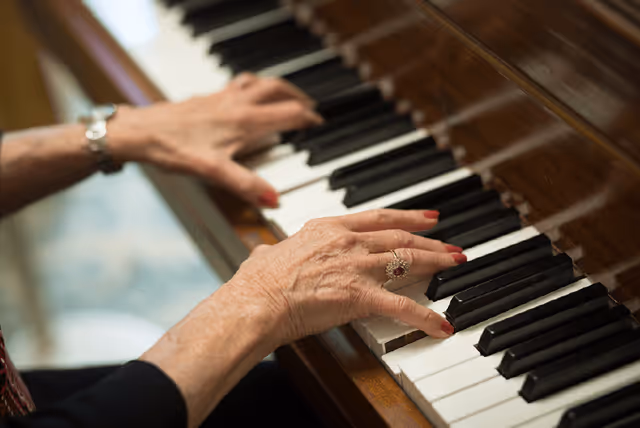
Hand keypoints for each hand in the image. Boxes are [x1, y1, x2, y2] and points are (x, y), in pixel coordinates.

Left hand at [108, 74, 322, 206]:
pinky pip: (238, 84)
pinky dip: (253, 86)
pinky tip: (245, 96)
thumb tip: (273, 199)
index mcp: (243, 121)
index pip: (287, 113)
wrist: (139, 132)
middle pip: (276, 89)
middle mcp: (235, 104)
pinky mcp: (207, 99)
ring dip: (277, 86)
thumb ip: (246, 185)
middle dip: (297, 96)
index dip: (307, 117)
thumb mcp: (213, 172)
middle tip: (309, 105)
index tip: (318, 122)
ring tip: (286, 94)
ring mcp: (220, 99)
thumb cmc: (172, 148)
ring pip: (258, 82)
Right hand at [227, 209, 466, 343]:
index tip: (425, 217)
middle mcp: (347, 242)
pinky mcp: (359, 296)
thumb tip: (263, 254)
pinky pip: (401, 306)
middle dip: (430, 239)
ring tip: (457, 262)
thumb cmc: (256, 283)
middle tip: (450, 242)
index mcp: (327, 229)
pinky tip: (441, 324)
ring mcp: (356, 266)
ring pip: (408, 261)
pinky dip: (425, 316)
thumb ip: (271, 252)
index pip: (378, 218)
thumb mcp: (265, 257)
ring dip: (437, 262)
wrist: (256, 302)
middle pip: (400, 237)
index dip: (407, 217)